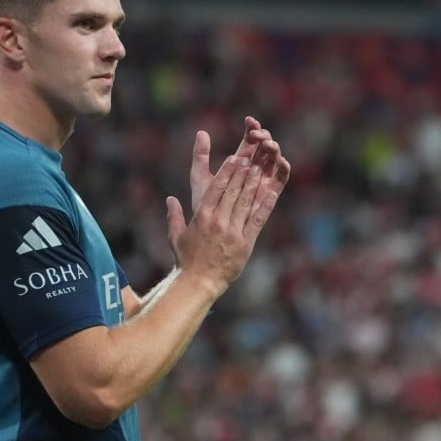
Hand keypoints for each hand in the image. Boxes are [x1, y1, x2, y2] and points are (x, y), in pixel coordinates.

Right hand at [165, 154, 278, 295]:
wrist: (199, 283)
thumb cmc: (186, 261)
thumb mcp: (175, 237)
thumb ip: (174, 216)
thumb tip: (169, 199)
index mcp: (202, 217)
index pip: (216, 188)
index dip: (227, 171)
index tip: (234, 158)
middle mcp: (218, 222)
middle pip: (233, 191)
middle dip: (242, 172)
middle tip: (250, 157)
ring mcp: (233, 232)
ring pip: (245, 203)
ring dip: (254, 184)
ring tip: (260, 169)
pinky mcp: (245, 244)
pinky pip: (257, 221)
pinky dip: (265, 206)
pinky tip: (271, 193)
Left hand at [190, 115, 290, 212]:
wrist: (211, 230)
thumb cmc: (204, 205)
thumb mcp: (200, 178)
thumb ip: (200, 156)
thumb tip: (202, 132)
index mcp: (238, 162)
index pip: (249, 140)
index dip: (252, 128)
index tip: (249, 121)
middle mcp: (253, 169)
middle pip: (264, 147)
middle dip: (263, 136)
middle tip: (257, 134)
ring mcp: (263, 181)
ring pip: (274, 160)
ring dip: (274, 149)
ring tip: (268, 144)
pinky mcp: (270, 193)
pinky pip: (281, 179)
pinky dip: (284, 168)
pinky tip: (281, 161)